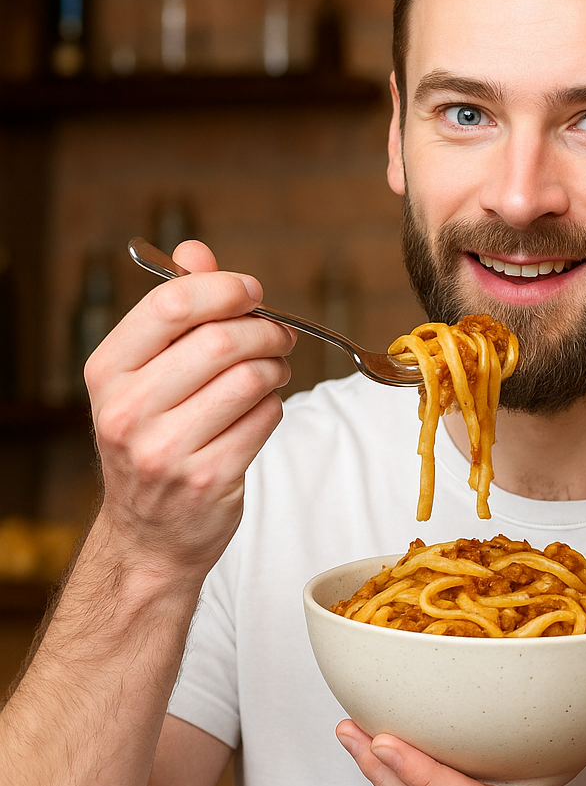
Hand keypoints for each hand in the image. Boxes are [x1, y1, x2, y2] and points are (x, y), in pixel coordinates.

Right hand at [85, 240, 295, 577]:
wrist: (149, 535)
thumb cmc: (153, 441)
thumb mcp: (145, 376)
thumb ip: (173, 311)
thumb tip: (196, 250)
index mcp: (107, 373)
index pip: (170, 304)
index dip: (223, 288)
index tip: (251, 291)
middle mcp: (128, 411)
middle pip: (219, 341)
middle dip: (263, 330)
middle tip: (278, 335)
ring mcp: (166, 451)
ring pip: (248, 380)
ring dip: (275, 369)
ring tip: (274, 372)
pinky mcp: (209, 479)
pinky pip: (264, 419)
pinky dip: (274, 407)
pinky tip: (262, 409)